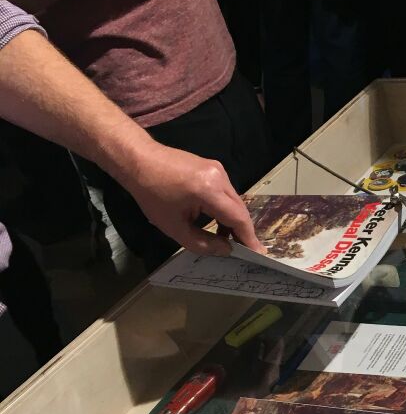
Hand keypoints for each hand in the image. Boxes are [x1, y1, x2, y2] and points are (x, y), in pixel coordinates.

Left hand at [124, 146, 263, 256]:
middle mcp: (219, 177)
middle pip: (240, 209)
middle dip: (243, 231)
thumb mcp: (174, 226)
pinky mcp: (213, 167)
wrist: (139, 160)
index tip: (258, 254)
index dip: (249, 237)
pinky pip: (226, 193)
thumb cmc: (151, 194)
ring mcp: (218, 169)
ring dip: (233, 220)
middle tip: (245, 251)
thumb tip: (226, 250)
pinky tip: (217, 222)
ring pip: (234, 201)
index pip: (238, 218)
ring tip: (227, 240)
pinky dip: (225, 209)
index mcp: (210, 190)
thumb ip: (202, 243)